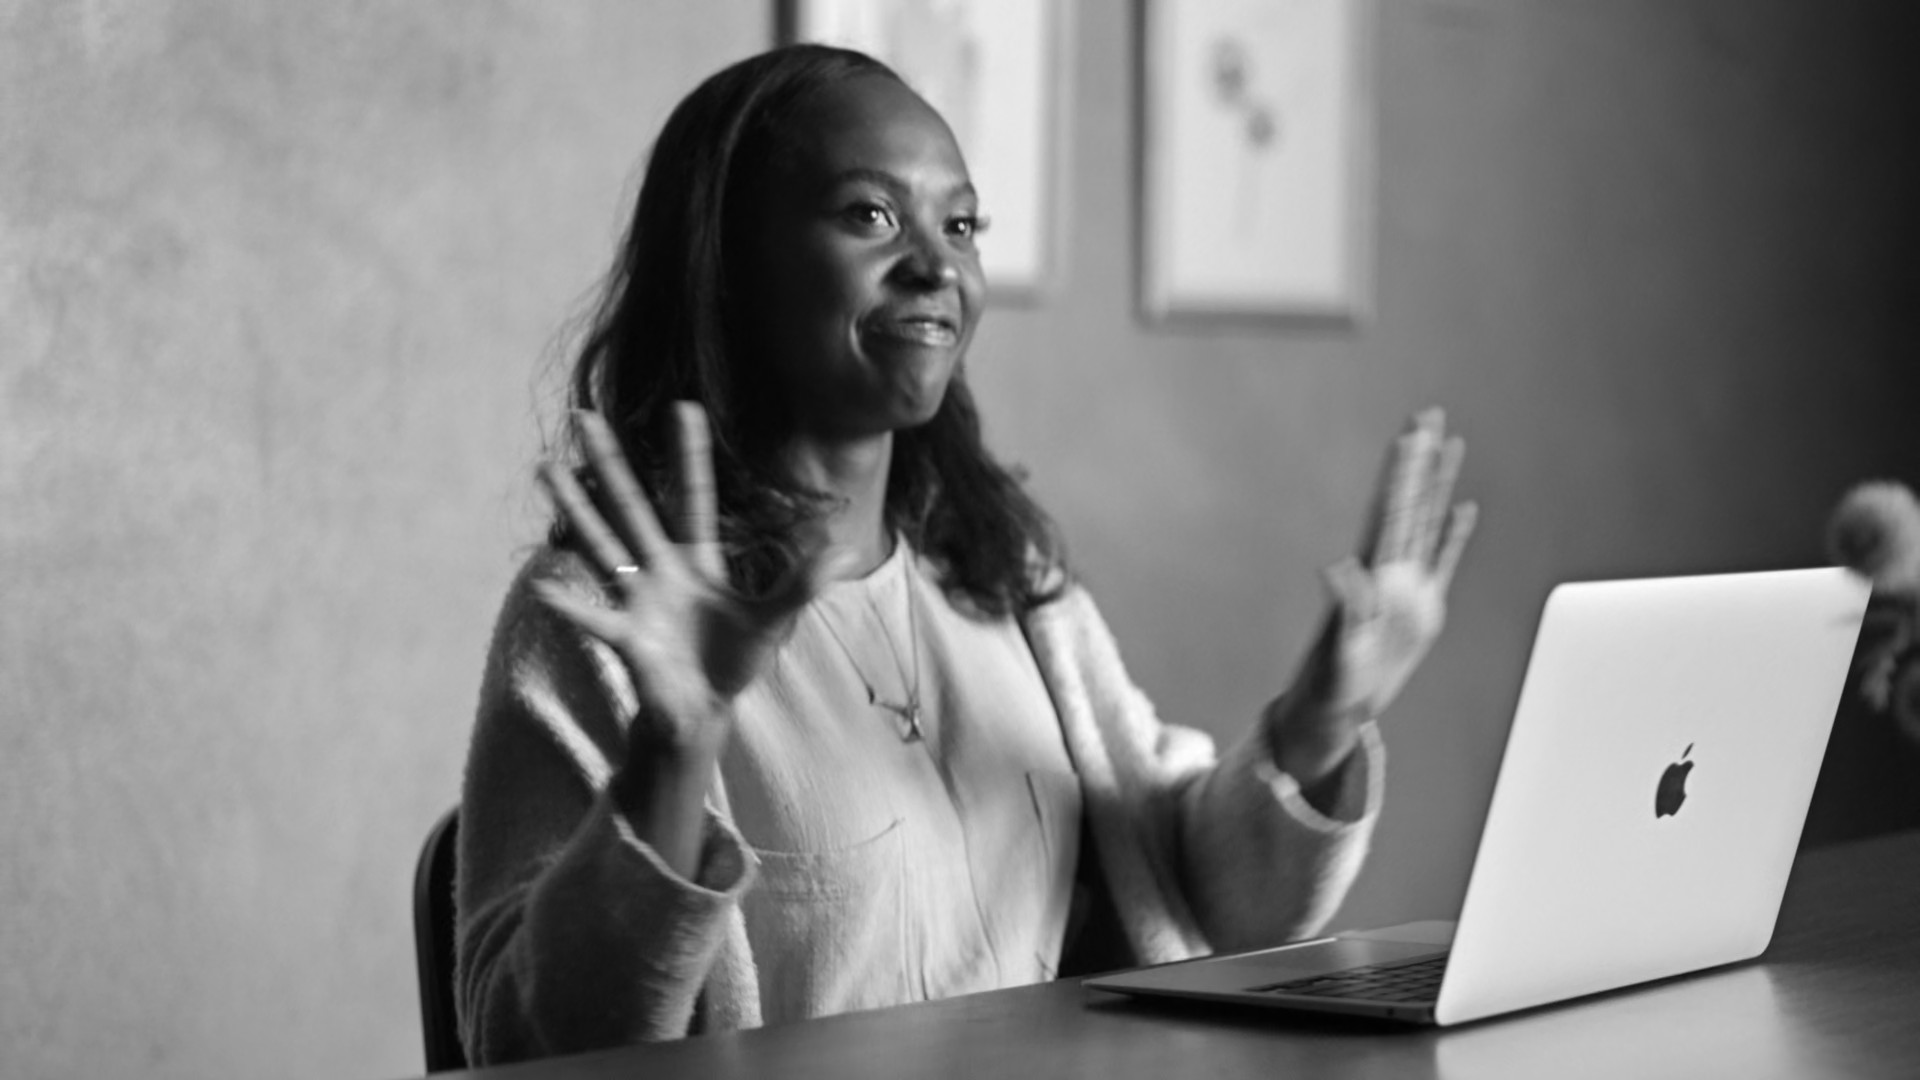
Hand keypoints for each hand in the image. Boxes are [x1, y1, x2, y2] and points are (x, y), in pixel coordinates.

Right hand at [532, 405, 835, 765]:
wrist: (703, 710)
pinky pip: (596, 619)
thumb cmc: (734, 661)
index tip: (684, 407)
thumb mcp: (774, 620)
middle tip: (584, 413)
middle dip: (611, 462)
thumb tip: (844, 550)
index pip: (694, 496)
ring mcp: (638, 598)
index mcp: (697, 560)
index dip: (690, 456)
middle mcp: (660, 569)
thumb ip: (801, 584)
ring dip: (576, 508)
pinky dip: (573, 607)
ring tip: (547, 467)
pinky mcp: (627, 636)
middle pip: (632, 506)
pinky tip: (547, 588)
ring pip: (602, 544)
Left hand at [1269, 408, 1477, 788]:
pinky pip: (1442, 560)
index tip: (1410, 434)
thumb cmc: (1331, 686)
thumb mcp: (1339, 650)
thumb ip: (1344, 611)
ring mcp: (1406, 588)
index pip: (1391, 510)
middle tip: (1428, 414)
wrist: (1337, 711)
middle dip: (1419, 459)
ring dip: (1437, 484)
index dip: (1401, 472)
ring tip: (1449, 444)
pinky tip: (1462, 508)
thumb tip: (1337, 569)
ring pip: (1426, 522)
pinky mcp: (1421, 611)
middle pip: (1408, 503)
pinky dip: (1453, 533)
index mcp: (1372, 574)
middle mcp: (1389, 571)